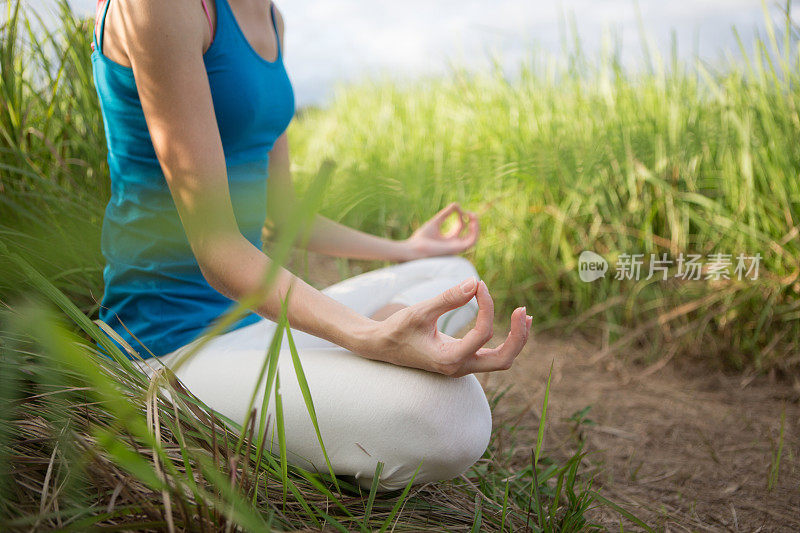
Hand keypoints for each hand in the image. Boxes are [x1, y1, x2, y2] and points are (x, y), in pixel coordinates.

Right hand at [364, 277, 531, 376]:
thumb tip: (474, 282)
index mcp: (449, 359)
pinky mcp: (462, 361)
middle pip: (504, 360)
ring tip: (524, 316)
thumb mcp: (420, 311)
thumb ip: (448, 298)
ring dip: (516, 340)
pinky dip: (506, 340)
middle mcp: (459, 368)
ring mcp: (462, 368)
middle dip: (518, 336)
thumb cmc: (397, 329)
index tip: (479, 285)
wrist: (381, 346)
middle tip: (523, 311)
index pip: (483, 334)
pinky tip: (512, 323)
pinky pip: (493, 356)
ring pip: (502, 360)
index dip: (487, 306)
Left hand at [404, 202, 478, 259]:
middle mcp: (454, 244)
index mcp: (449, 238)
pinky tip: (472, 224)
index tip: (457, 208)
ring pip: (473, 238)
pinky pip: (471, 242)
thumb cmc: (422, 238)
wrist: (414, 249)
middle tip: (471, 213)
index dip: (462, 215)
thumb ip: (446, 213)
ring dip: (476, 227)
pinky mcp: (456, 249)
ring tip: (473, 216)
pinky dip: (474, 233)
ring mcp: (456, 247)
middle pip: (470, 233)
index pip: (461, 226)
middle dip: (473, 222)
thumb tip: (457, 204)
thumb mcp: (436, 222)